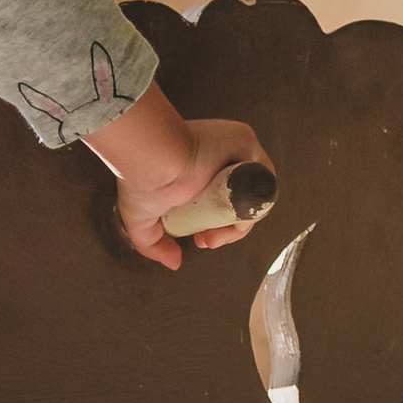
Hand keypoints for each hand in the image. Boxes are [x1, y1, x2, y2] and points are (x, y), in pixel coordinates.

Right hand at [86, 86, 267, 270]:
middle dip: (228, 230)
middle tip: (208, 240)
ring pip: (253, 195)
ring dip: (240, 222)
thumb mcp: (141, 220)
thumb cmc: (140, 179)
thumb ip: (153, 243)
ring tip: (216, 232)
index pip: (222, 203)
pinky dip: (253, 201)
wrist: (149, 159)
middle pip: (240, 202)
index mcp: (197, 171)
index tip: (200, 240)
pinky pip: (262, 178)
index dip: (216, 227)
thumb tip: (173, 262)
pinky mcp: (244, 141)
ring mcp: (232, 150)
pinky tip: (232, 217)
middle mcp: (216, 159)